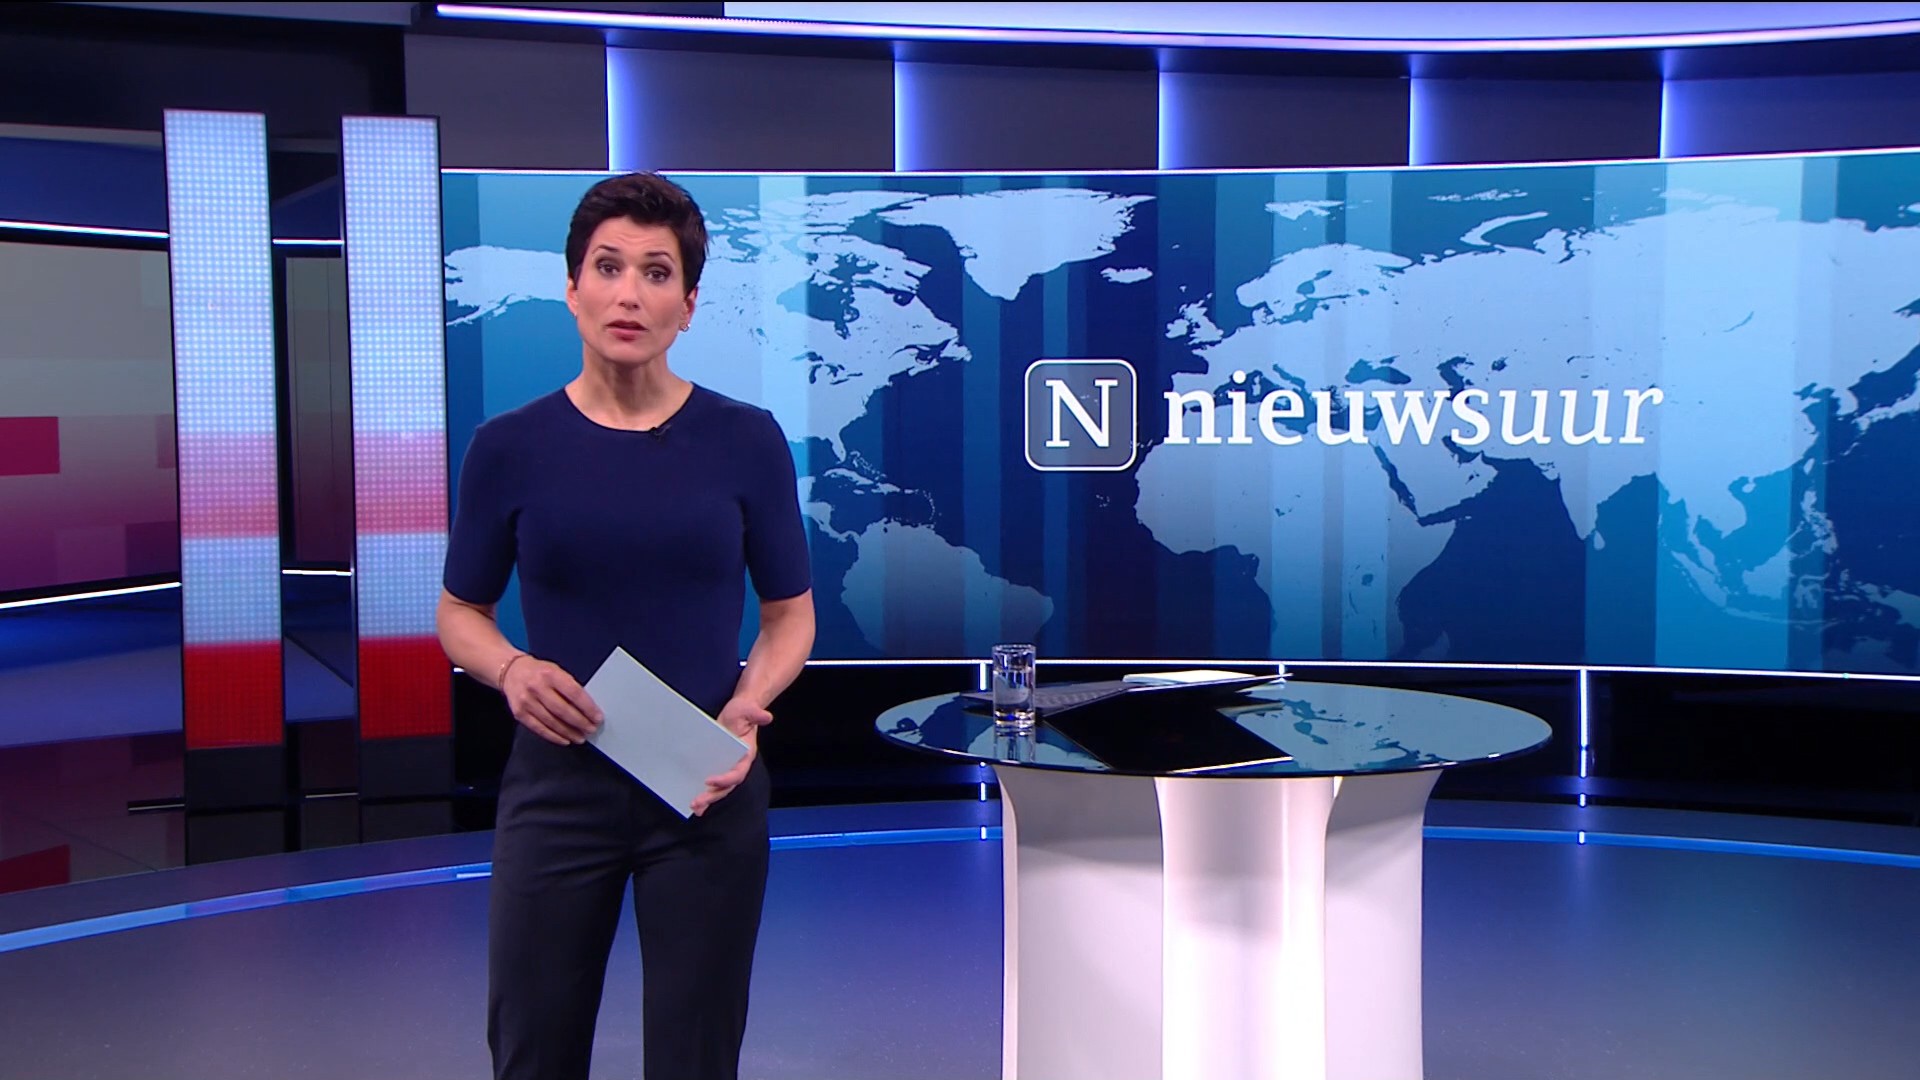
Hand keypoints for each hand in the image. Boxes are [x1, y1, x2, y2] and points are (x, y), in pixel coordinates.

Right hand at [501, 657, 601, 745]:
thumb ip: (570, 686)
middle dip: (580, 722)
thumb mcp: (556, 671)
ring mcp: (526, 701)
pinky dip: (554, 736)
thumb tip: (588, 708)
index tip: (598, 717)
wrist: (511, 672)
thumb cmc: (540, 672)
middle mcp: (537, 687)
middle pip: (563, 710)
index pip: (574, 693)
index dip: (588, 707)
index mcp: (550, 674)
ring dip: (569, 732)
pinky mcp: (519, 713)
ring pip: (552, 722)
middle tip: (591, 729)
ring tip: (581, 737)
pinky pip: (539, 728)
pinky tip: (565, 740)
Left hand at [691, 699, 770, 815]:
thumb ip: (755, 714)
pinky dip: (704, 795)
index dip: (725, 779)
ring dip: (707, 800)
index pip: (737, 773)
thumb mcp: (747, 710)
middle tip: (697, 802)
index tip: (709, 780)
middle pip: (726, 787)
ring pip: (718, 789)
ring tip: (694, 807)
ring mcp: (726, 768)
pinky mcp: (716, 766)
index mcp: (745, 756)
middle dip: (712, 796)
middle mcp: (736, 765)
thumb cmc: (743, 713)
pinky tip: (694, 805)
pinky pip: (712, 784)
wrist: (739, 713)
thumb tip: (766, 716)